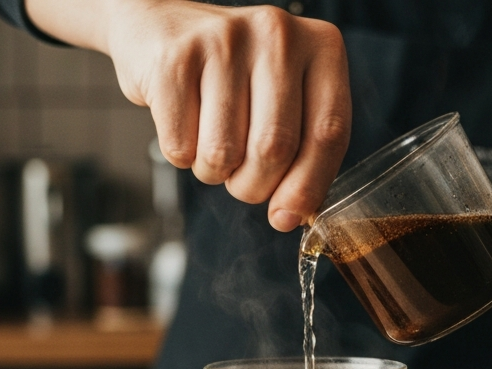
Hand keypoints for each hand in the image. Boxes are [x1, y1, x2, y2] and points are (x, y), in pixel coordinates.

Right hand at [26, 0, 350, 231]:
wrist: (163, 29)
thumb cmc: (236, 76)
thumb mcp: (287, 101)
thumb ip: (304, 154)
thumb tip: (291, 216)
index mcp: (322, 47)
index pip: (328, 133)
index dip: (308, 186)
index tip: (289, 216)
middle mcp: (278, 35)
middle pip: (275, 148)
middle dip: (254, 186)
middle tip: (244, 183)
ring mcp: (224, 40)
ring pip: (224, 152)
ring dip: (215, 172)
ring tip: (214, 147)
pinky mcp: (174, 57)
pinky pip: (180, 144)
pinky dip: (182, 155)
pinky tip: (186, 126)